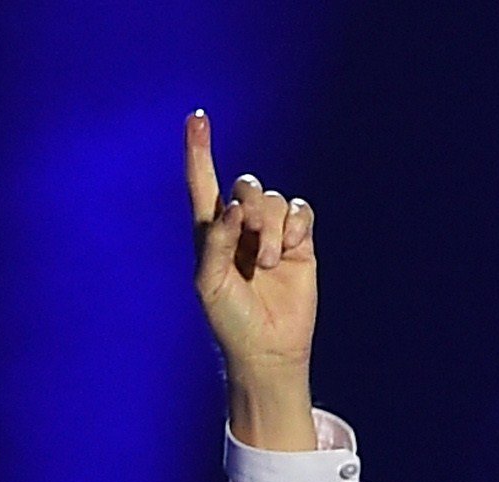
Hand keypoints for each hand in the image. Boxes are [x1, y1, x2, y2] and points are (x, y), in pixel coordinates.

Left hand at [185, 110, 316, 450]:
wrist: (268, 348)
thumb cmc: (229, 320)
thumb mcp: (209, 284)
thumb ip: (217, 242)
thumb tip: (235, 208)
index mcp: (211, 232)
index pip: (203, 183)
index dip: (199, 151)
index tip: (197, 117)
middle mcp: (241, 226)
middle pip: (248, 185)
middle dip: (251, 207)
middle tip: (252, 248)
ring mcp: (272, 232)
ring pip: (277, 200)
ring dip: (273, 231)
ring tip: (268, 266)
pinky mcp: (300, 241)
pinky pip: (301, 211)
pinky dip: (296, 228)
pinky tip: (290, 253)